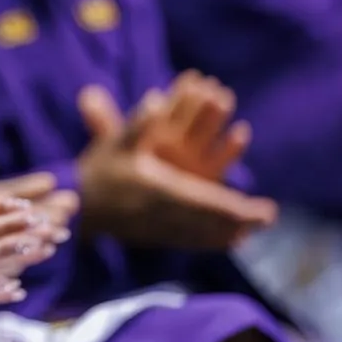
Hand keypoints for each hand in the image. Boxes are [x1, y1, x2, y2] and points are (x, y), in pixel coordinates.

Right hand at [76, 86, 276, 250]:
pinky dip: (209, 241)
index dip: (236, 206)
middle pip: (209, 220)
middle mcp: (162, 214)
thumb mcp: (114, 142)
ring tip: (253, 230)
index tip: (260, 210)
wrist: (74, 205)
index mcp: (157, 189)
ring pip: (201, 233)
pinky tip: (226, 242)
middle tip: (267, 218)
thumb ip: (137, 124)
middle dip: (240, 220)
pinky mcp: (152, 236)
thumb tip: (155, 99)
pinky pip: (187, 241)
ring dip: (228, 231)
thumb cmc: (96, 171)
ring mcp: (157, 229)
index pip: (205, 200)